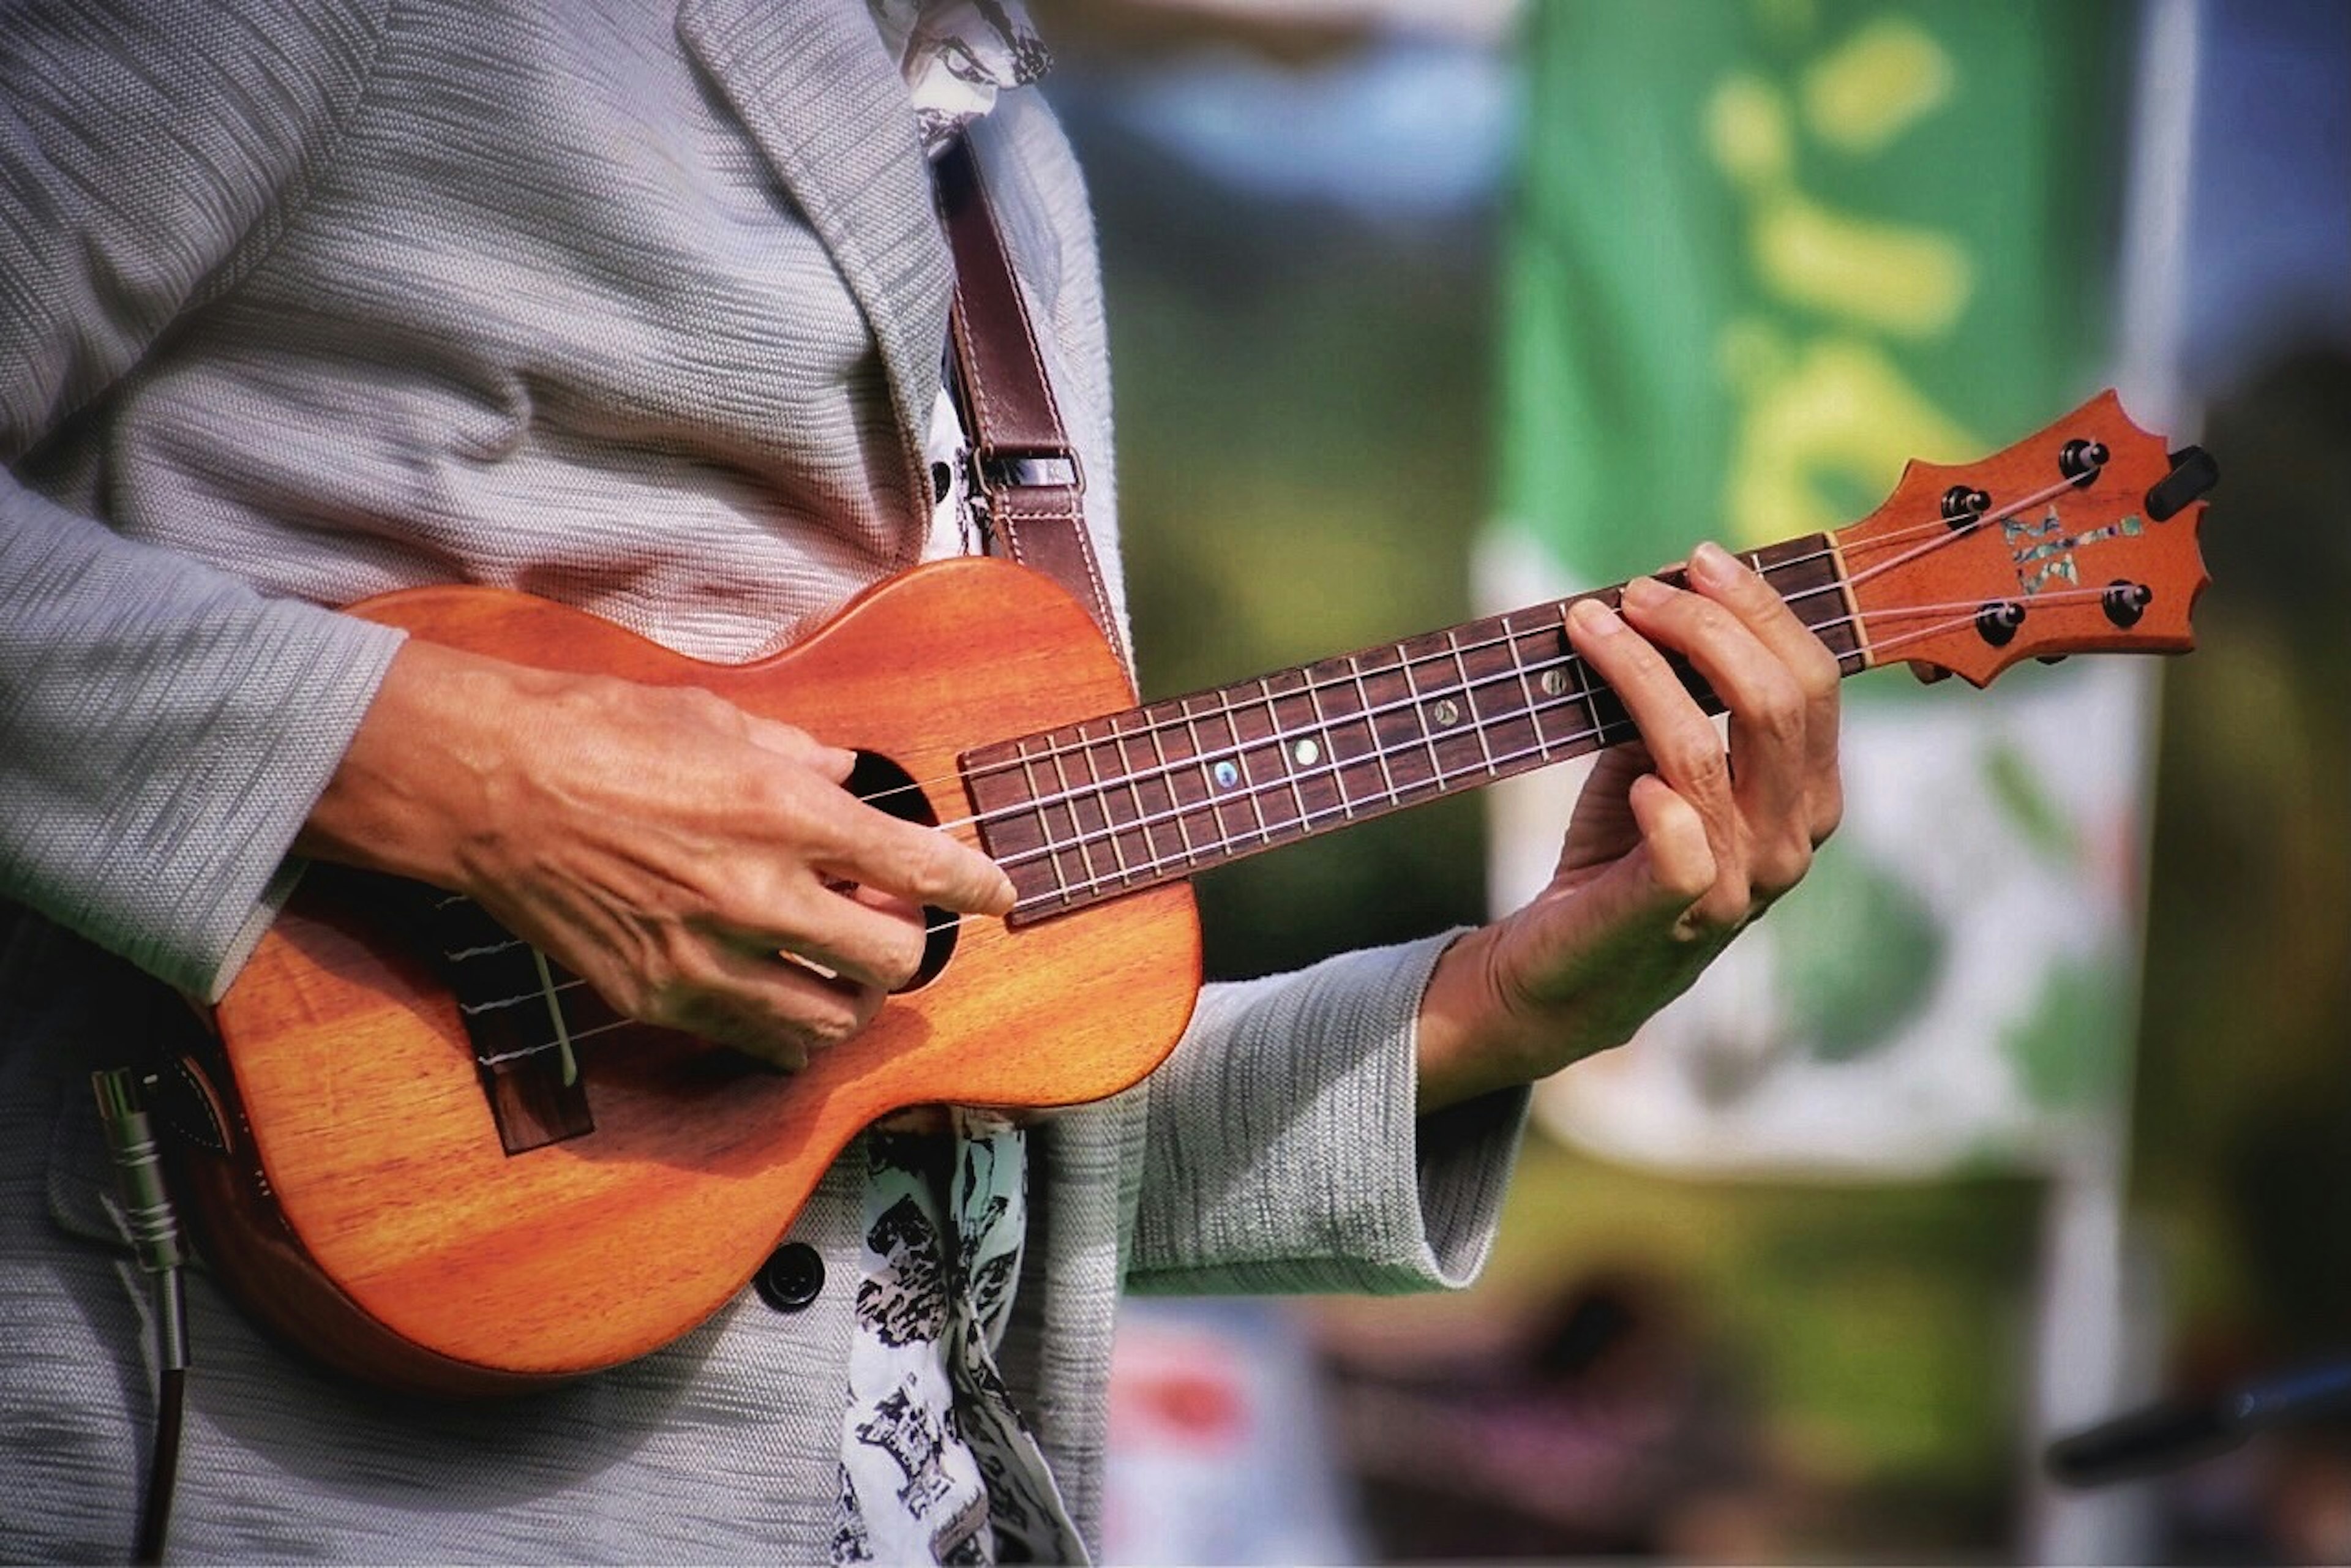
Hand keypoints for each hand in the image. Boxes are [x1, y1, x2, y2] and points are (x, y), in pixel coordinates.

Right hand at [298, 639, 1015, 1068]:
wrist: (488, 785)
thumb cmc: (600, 732)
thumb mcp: (721, 719)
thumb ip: (801, 756)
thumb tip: (848, 777)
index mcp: (783, 811)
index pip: (920, 867)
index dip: (977, 886)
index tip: (998, 893)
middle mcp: (757, 893)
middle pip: (892, 960)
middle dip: (908, 943)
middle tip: (887, 918)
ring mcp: (707, 956)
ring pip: (833, 1017)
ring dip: (852, 993)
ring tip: (838, 962)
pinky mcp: (660, 996)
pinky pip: (761, 1042)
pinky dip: (791, 1028)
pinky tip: (785, 995)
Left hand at [1416, 541, 1842, 1111]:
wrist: (1568, 968)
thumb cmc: (1622, 850)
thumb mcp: (1662, 760)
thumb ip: (1684, 697)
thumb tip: (1668, 598)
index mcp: (1807, 796)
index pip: (1812, 681)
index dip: (1758, 610)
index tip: (1694, 561)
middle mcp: (1788, 841)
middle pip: (1776, 704)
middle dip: (1705, 627)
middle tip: (1636, 591)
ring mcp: (1735, 886)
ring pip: (1706, 752)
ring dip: (1640, 672)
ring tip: (1588, 625)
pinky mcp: (1668, 918)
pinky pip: (1684, 847)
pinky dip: (1657, 796)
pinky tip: (1625, 770)